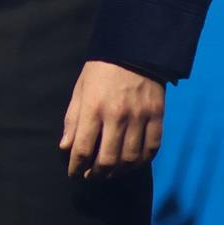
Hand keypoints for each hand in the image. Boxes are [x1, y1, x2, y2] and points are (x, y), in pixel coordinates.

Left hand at [62, 60, 164, 178]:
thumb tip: (66, 147)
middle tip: (91, 176)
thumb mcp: (80, 89)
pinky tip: (132, 163)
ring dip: (118, 172)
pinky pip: (151, 149)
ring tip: (110, 172)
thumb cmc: (102, 69)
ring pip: (130, 159)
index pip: (82, 149)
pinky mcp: (157, 116)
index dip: (76, 167)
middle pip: (107, 159)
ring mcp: (140, 117)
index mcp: (93, 107)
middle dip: (96, 174)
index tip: (74, 173)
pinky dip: (141, 162)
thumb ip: (73, 119)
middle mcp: (117, 115)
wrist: (135, 48)